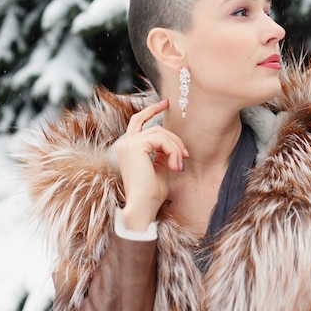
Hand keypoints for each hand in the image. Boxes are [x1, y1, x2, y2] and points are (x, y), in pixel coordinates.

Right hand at [112, 99, 188, 230]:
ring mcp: (128, 144)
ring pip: (159, 133)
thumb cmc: (151, 194)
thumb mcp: (160, 168)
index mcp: (127, 149)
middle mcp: (124, 144)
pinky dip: (172, 151)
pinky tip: (176, 166)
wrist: (143, 207)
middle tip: (186, 154)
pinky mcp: (135, 146)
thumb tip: (173, 144)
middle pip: (152, 125)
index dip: (151, 110)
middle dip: (173, 136)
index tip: (166, 102)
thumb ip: (163, 153)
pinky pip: (161, 140)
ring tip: (180, 165)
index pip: (138, 122)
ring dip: (175, 148)